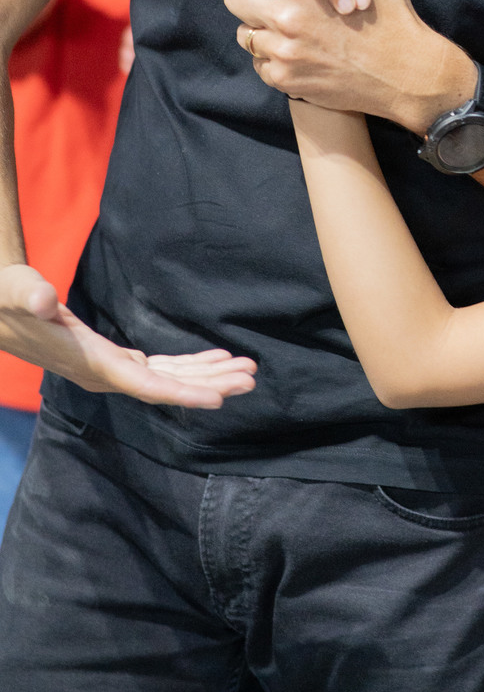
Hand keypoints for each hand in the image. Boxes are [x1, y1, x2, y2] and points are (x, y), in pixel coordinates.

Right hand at [0, 264, 256, 406]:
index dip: (182, 393)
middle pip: (166, 386)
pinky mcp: (116, 359)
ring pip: (168, 378)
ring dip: (207, 375)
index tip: (218, 400)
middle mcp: (106, 373)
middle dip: (209, 384)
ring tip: (246, 370)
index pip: (143, 385)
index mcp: (91, 363)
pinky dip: (189, 364)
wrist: (1, 312)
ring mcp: (113, 369)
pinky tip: (216, 359)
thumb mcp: (16, 291)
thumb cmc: (8, 299)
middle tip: (250, 378)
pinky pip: (161, 367)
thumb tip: (42, 301)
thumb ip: (30, 296)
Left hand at [225, 0, 474, 130]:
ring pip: (246, 34)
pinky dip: (274, 57)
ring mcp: (282, 54)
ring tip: (289, 27)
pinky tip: (300, 52)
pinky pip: (260, 63)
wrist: (405, 72)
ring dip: (263, 28)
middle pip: (235, 0)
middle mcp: (283, 21)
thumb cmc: (390, 14)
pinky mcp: (286, 81)